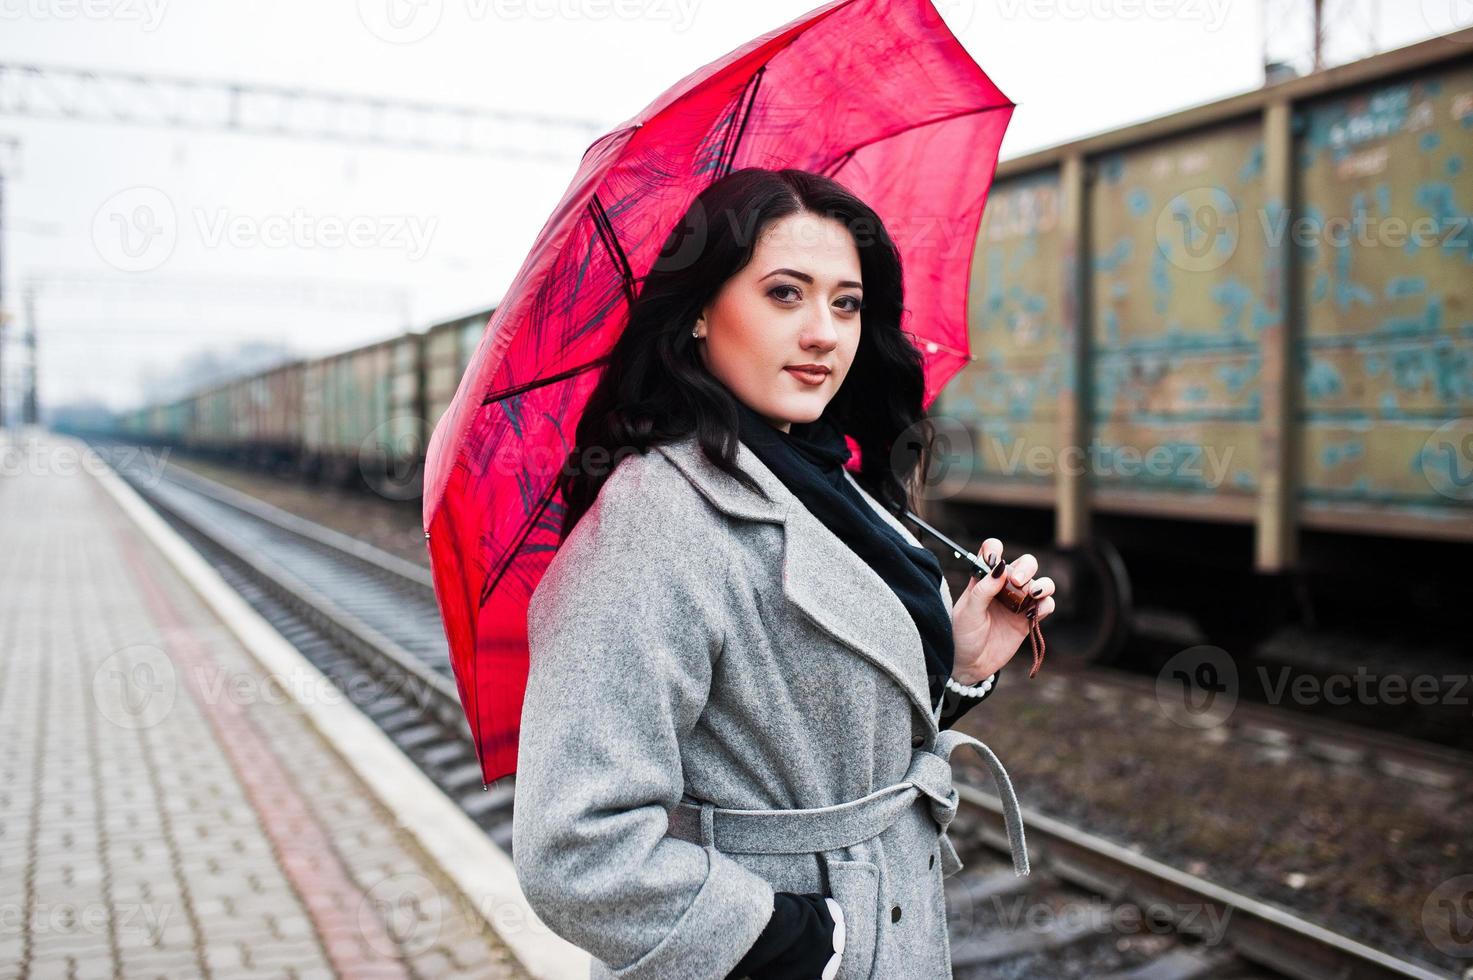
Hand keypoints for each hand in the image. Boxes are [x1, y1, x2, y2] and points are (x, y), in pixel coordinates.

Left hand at [949, 538, 1056, 684]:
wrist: (969, 665)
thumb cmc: (961, 635)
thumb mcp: (967, 611)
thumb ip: (983, 589)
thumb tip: (1000, 567)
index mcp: (984, 579)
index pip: (992, 552)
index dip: (995, 548)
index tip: (995, 559)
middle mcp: (1003, 587)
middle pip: (1025, 564)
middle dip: (1026, 567)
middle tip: (1017, 581)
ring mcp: (1018, 602)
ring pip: (1041, 582)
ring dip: (1043, 584)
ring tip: (1034, 593)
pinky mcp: (1028, 619)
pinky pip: (1046, 605)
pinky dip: (1045, 605)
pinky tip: (1035, 612)